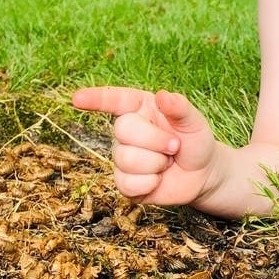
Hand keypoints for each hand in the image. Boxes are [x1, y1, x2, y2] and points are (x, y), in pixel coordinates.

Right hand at [71, 87, 217, 206]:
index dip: (95, 99)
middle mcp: (126, 130)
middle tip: (174, 146)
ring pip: (126, 158)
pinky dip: (149, 183)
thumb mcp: (194, 121)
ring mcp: (122, 156)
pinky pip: (127, 183)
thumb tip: (163, 95)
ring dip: (156, 163)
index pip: (114, 99)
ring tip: (167, 162)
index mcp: (140, 108)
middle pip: (122, 130)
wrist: (202, 174)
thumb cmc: (195, 141)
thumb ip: (180, 108)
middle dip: (155, 141)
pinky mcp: (124, 182)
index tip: (77, 98)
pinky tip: (158, 179)